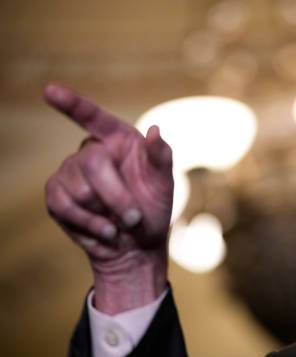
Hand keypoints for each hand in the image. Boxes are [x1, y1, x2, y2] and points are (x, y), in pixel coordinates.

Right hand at [44, 83, 172, 313]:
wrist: (136, 245)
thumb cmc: (153, 209)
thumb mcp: (164, 184)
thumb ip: (161, 157)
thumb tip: (154, 130)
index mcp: (118, 140)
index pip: (93, 117)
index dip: (71, 104)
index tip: (50, 90)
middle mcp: (91, 151)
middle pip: (93, 162)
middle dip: (116, 196)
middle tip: (134, 219)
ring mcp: (70, 172)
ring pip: (79, 189)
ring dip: (105, 215)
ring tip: (120, 225)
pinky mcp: (56, 195)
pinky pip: (64, 207)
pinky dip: (88, 225)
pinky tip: (104, 233)